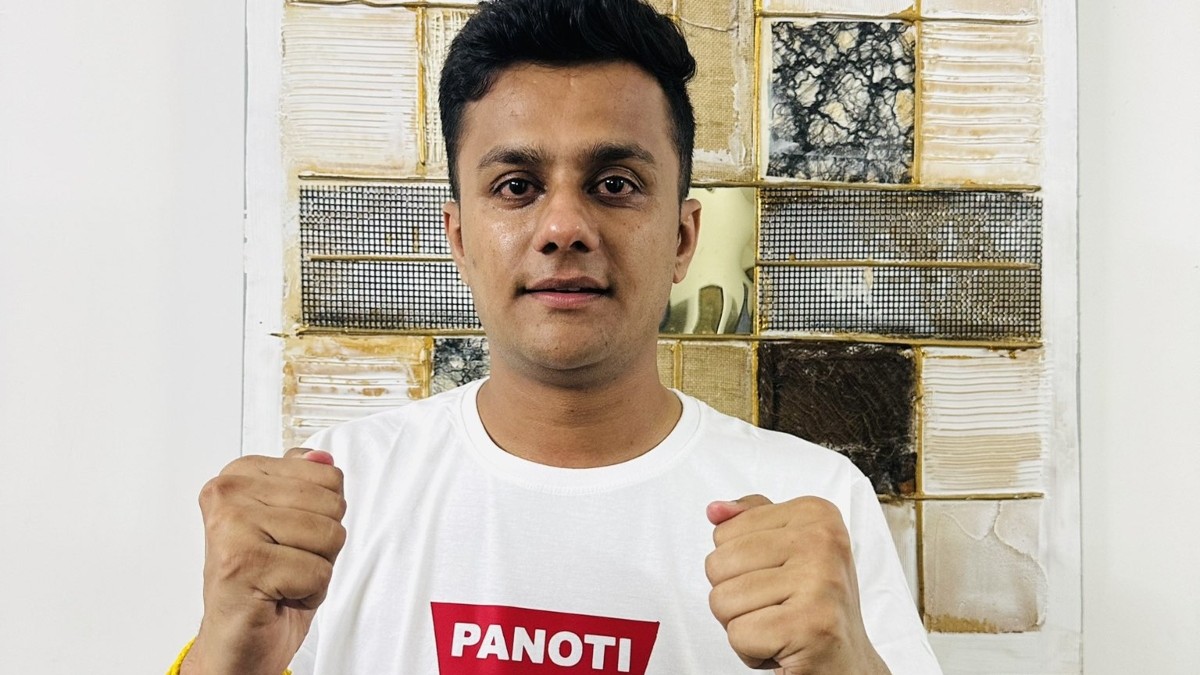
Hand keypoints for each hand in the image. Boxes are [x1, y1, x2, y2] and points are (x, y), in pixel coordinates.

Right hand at [183, 448, 346, 674]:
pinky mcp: (242, 563)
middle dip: (323, 544)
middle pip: (332, 504)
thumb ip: (308, 482)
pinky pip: (318, 572)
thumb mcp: (295, 522)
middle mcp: (229, 493)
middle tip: (286, 562)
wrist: (237, 645)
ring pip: (329, 536)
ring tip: (281, 578)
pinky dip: (309, 593)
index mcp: (241, 474)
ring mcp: (232, 526)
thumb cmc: (265, 585)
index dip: (324, 515)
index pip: (328, 475)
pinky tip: (277, 596)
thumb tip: (323, 457)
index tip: (287, 535)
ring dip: (316, 568)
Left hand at [705, 495, 889, 674]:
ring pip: (722, 600)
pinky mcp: (810, 624)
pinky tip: (783, 646)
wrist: (847, 664)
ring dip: (743, 625)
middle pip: (718, 564)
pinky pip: (738, 634)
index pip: (724, 532)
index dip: (737, 567)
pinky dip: (751, 651)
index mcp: (816, 514)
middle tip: (776, 608)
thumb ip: (748, 523)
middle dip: (735, 597)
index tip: (777, 579)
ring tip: (780, 626)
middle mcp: (822, 541)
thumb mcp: (784, 552)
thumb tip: (714, 510)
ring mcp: (819, 581)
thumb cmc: (812, 608)